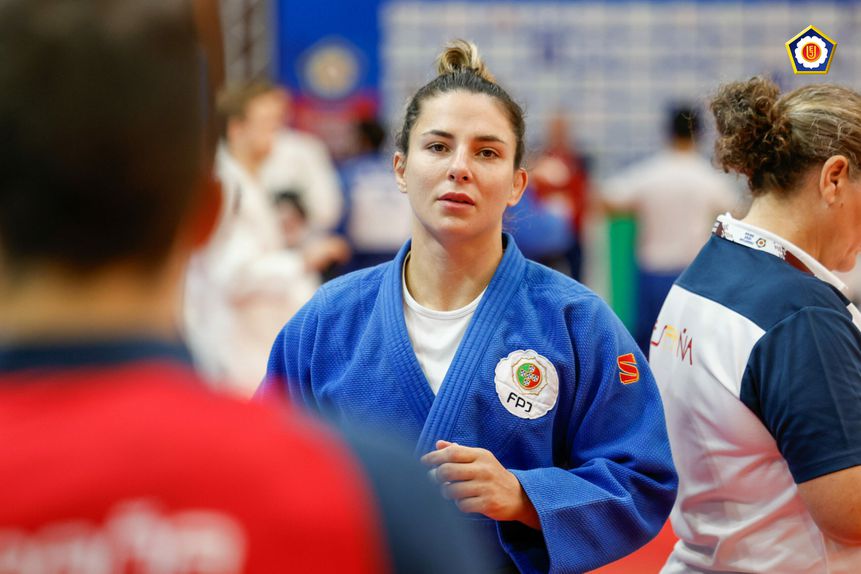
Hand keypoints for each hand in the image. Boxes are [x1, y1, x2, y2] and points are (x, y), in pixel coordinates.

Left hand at [420, 440, 540, 529]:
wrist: (518, 495)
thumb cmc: (492, 475)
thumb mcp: (480, 459)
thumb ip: (459, 451)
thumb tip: (438, 444)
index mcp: (480, 455)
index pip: (452, 452)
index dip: (434, 457)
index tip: (424, 462)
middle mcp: (483, 469)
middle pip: (447, 470)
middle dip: (435, 476)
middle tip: (434, 479)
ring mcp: (486, 487)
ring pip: (452, 489)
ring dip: (445, 492)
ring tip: (448, 491)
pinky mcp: (488, 503)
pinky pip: (462, 505)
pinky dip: (458, 504)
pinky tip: (463, 501)